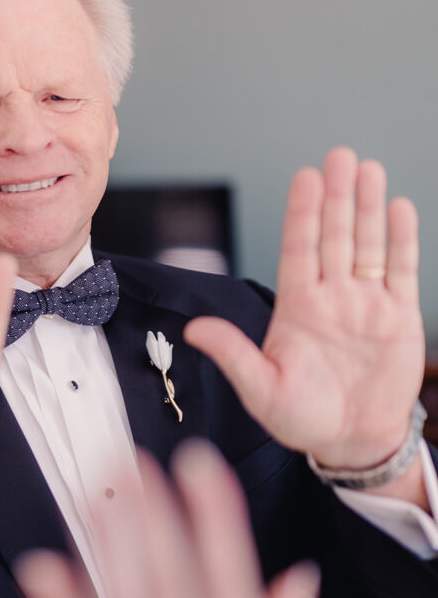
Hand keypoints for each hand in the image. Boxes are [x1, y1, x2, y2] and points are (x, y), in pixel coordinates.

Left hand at [18, 442, 323, 597]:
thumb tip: (296, 577)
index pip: (227, 566)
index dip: (211, 511)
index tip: (195, 465)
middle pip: (168, 569)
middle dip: (149, 508)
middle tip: (127, 457)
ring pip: (123, 596)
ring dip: (105, 541)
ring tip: (90, 491)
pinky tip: (40, 568)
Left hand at [184, 149, 424, 476]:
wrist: (352, 441)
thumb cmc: (302, 419)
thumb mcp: (262, 390)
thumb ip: (233, 355)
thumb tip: (194, 330)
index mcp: (296, 309)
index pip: (297, 250)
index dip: (301, 214)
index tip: (304, 178)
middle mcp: (330, 297)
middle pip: (334, 236)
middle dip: (336, 197)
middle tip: (338, 156)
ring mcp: (365, 304)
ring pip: (367, 244)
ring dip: (367, 208)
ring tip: (367, 169)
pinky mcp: (398, 317)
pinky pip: (401, 270)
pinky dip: (401, 240)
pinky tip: (399, 208)